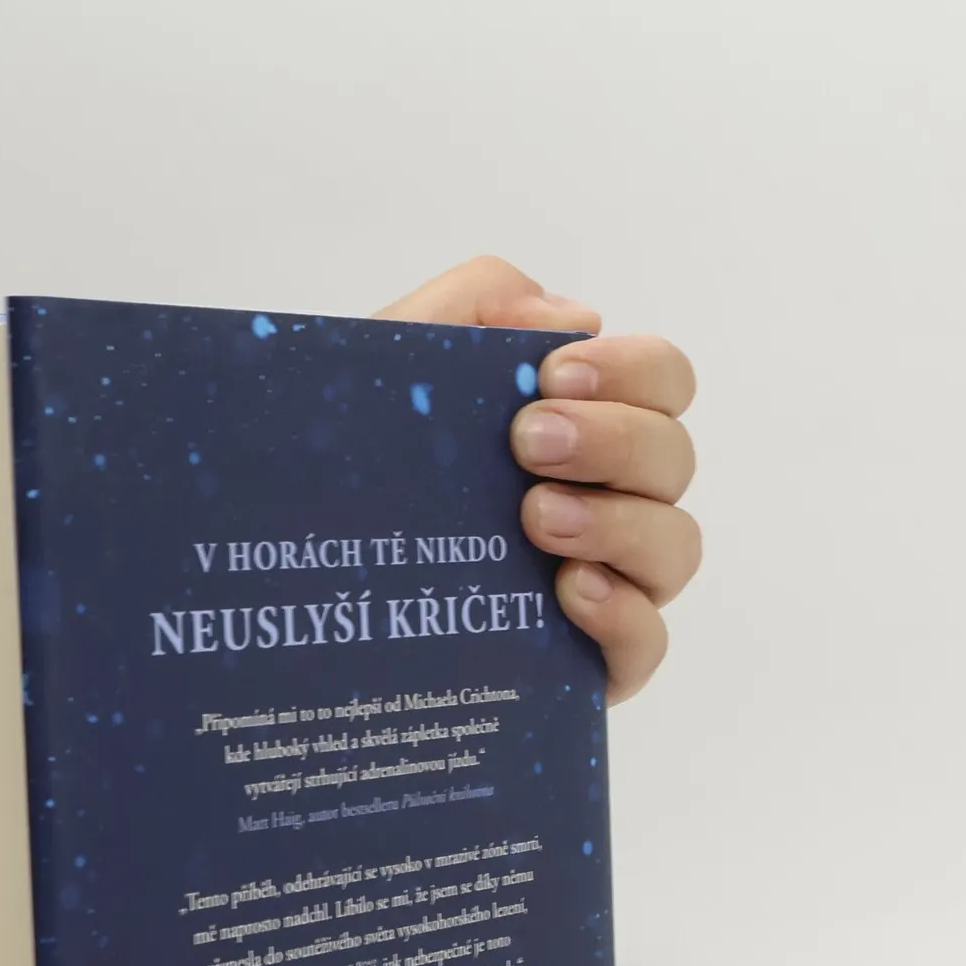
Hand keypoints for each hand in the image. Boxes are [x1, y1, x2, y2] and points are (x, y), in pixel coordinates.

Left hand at [375, 257, 699, 704]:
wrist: (290, 566)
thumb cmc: (352, 455)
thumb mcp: (394, 357)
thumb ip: (473, 303)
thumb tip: (577, 318)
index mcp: (583, 421)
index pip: (662, 382)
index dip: (633, 371)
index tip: (554, 377)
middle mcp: (610, 499)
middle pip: (674, 460)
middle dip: (615, 441)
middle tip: (530, 444)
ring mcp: (606, 583)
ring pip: (675, 549)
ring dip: (619, 523)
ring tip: (537, 519)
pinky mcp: (586, 663)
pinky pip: (647, 643)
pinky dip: (624, 614)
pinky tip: (569, 593)